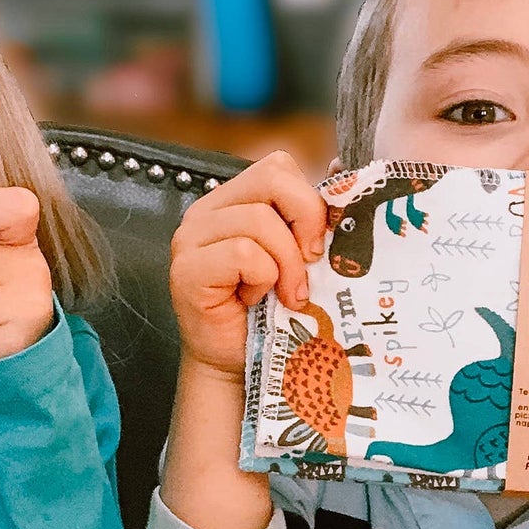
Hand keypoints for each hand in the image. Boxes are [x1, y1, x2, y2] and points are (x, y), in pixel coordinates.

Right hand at [169, 151, 327, 381]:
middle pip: (272, 179)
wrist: (237, 363)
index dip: (308, 200)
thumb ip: (310, 219)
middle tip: (310, 264)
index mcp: (233, 200)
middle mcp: (206, 211)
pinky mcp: (186, 269)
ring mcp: (191, 238)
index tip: (317, 244)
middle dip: (305, 221)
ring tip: (286, 293)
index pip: (278, 166)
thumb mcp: (299, 256)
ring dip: (287, 263)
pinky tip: (255, 300)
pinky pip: (243, 254)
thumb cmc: (272, 311)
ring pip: (260, 220)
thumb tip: (341, 171)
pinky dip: (263, 279)